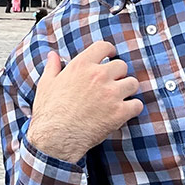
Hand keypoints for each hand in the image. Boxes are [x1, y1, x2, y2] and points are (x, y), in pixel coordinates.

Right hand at [25, 41, 142, 164]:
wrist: (55, 137)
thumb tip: (52, 55)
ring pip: (133, 83)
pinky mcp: (119, 112)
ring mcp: (111, 93)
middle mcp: (98, 75)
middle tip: (113, 83)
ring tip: (120, 97)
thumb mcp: (46, 84)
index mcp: (81, 65)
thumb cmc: (49, 111)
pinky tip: (125, 111)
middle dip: (118, 74)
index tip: (111, 56)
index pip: (103, 47)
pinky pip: (137, 104)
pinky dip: (133, 108)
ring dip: (128, 90)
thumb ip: (52, 67)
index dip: (110, 50)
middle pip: (122, 65)